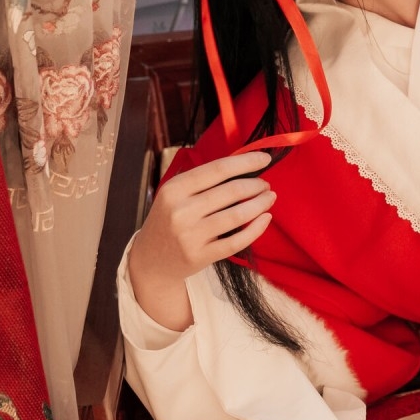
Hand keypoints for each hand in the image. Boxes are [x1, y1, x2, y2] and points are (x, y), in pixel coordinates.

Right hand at [127, 150, 275, 330]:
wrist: (150, 260)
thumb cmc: (168, 220)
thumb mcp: (174, 194)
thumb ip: (203, 180)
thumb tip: (244, 162)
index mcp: (174, 189)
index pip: (218, 169)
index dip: (246, 162)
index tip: (265, 158)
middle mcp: (180, 211)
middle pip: (232, 191)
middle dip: (257, 185)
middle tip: (266, 184)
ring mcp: (190, 236)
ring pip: (238, 215)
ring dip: (261, 204)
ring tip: (270, 197)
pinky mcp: (200, 256)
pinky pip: (237, 241)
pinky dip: (257, 228)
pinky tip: (266, 218)